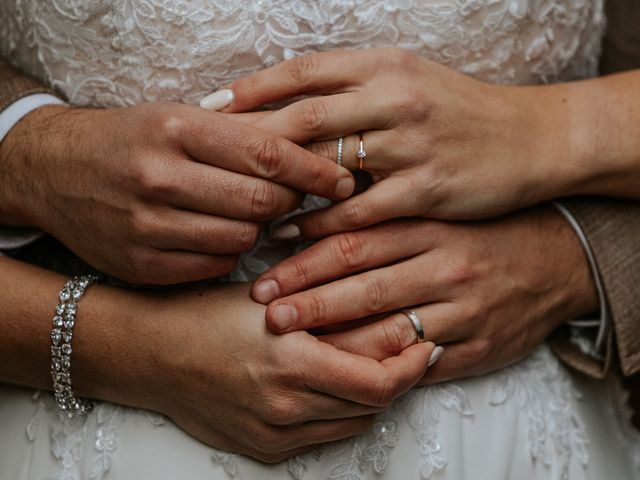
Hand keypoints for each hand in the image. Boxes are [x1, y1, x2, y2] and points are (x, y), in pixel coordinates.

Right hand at [0, 103, 354, 283]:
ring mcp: (147, 226)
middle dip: (287, 202)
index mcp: (176, 130)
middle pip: (260, 202)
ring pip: (240, 240)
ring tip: (248, 214)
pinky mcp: (141, 264)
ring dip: (257, 230)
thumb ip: (241, 135)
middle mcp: (159, 177)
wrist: (56, 171)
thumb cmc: (133, 139)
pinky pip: (214, 266)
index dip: (315, 170)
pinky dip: (228, 253)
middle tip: (291, 197)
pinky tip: (217, 235)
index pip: (267, 154)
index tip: (343, 181)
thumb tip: (311, 152)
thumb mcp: (180, 118)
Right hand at [78, 283, 434, 461]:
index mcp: (291, 360)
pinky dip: (342, 415)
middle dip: (400, 378)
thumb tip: (383, 305)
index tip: (426, 345)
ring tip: (375, 366)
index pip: (379, 380)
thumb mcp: (270, 297)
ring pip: (353, 423)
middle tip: (410, 352)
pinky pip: (324, 438)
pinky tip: (337, 388)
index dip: (413, 366)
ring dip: (372, 397)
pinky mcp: (264, 449)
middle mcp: (286, 405)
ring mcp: (275, 433)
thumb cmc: (205, 315)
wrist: (151, 353)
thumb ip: (327, 308)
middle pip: (372, 403)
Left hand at [220, 48, 585, 237]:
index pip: (303, 71)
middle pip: (304, 116)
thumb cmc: (460, 112)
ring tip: (242, 207)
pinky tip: (290, 234)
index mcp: (384, 65)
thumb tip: (295, 100)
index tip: (210, 110)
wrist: (532, 138)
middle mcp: (393, 97)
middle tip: (210, 165)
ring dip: (280, 188)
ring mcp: (411, 143)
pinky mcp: (426, 189)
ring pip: (327, 165)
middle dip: (252, 142)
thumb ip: (355, 88)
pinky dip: (320, 223)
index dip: (251, 89)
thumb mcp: (409, 81)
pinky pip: (359, 210)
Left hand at [250, 207, 597, 382]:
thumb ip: (385, 215)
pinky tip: (347, 372)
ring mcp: (464, 310)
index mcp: (430, 225)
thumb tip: (316, 222)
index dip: (305, 257)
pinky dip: (381, 369)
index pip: (354, 241)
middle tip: (265, 311)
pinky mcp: (480, 346)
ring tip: (291, 343)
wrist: (560, 257)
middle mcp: (444, 266)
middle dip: (307, 301)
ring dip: (334, 338)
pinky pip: (421, 365)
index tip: (268, 267)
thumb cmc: (486, 229)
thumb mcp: (439, 207)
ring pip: (387, 330)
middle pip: (362, 286)